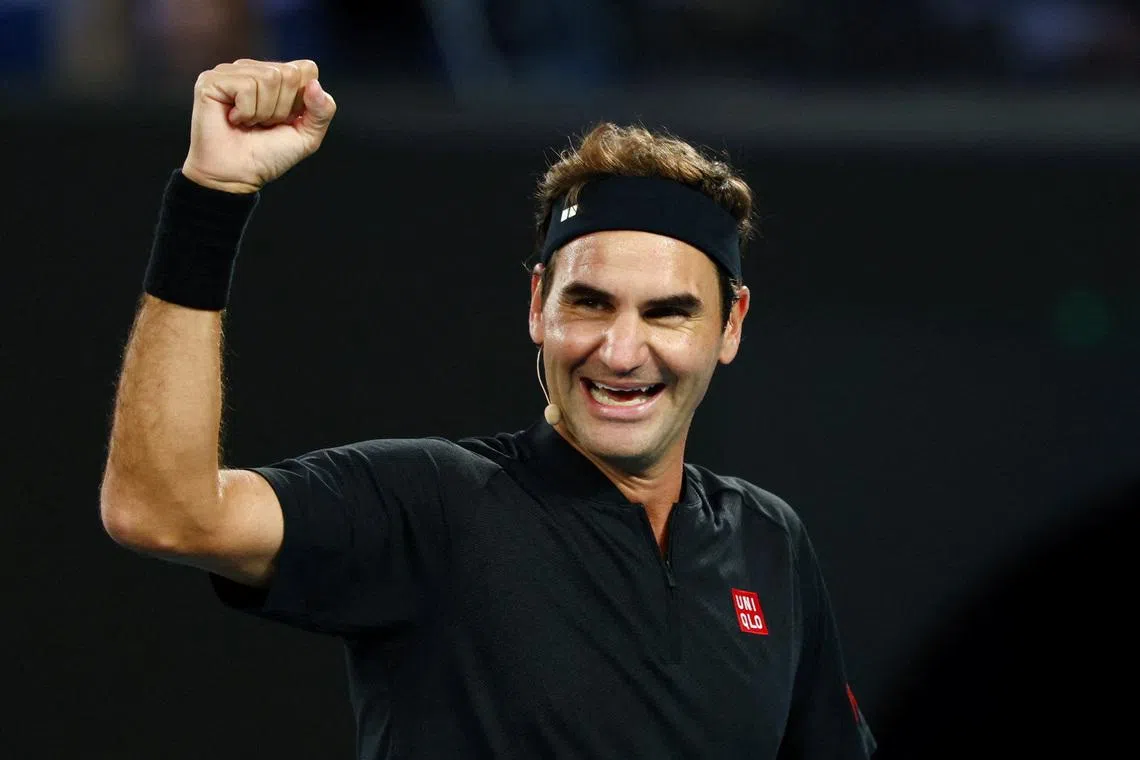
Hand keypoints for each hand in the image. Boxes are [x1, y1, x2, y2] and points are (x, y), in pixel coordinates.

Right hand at [181, 59, 336, 193]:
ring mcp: (232, 72)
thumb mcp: (307, 136)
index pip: (307, 69)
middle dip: (283, 108)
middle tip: (264, 124)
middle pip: (290, 73)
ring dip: (264, 112)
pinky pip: (247, 86)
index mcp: (278, 77)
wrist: (237, 175)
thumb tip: (315, 84)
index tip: (285, 120)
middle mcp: (255, 69)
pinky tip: (234, 119)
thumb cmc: (268, 156)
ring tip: (249, 123)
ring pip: (270, 77)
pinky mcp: (213, 80)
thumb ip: (323, 111)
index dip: (302, 101)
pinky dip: (246, 112)